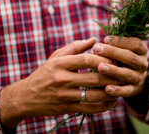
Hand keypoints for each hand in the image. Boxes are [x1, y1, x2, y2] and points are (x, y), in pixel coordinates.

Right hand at [0, 38, 119, 128]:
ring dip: (110, 91)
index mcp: (61, 64)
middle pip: (94, 77)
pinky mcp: (66, 108)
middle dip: (111, 75)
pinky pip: (89, 108)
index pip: (88, 59)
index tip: (115, 58)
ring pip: (93, 94)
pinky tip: (111, 101)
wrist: (25, 97)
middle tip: (123, 72)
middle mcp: (62, 79)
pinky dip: (103, 106)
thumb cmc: (45, 73)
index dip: (104, 58)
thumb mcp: (56, 56)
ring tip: (120, 86)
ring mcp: (64, 95)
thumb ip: (76, 47)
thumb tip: (95, 39)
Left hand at [92, 36, 148, 97]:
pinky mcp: (134, 90)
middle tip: (96, 49)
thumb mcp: (125, 49)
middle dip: (112, 52)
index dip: (121, 41)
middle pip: (130, 57)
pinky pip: (126, 91)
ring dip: (113, 70)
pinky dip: (117, 90)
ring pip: (127, 74)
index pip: (135, 44)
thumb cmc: (124, 59)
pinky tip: (106, 89)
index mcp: (142, 51)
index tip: (105, 38)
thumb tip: (102, 40)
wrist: (135, 79)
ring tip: (100, 67)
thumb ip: (116, 44)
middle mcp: (143, 64)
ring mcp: (139, 77)